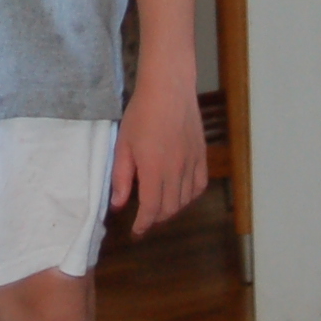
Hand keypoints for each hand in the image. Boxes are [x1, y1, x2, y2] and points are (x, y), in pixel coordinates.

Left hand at [111, 65, 207, 236]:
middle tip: (144, 219)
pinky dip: (189, 196)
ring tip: (159, 207)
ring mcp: (192, 163)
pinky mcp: (202, 155)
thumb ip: (121, 177)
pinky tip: (180, 194)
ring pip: (185, 200)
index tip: (136, 232)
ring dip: (172, 209)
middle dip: (156, 219)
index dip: (143, 224)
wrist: (169, 88)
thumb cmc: (141, 113)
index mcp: (154, 169)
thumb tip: (119, 205)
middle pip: (169, 208)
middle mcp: (176, 170)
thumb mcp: (123, 144)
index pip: (151, 208)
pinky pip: (199, 185)